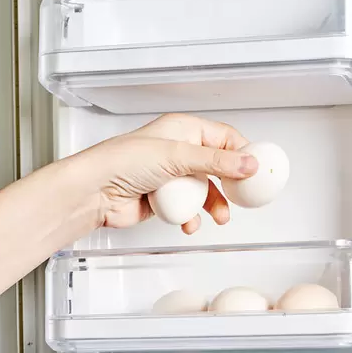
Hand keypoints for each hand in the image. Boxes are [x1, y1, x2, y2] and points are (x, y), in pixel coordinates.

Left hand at [0, 113, 257, 326]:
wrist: (93, 192)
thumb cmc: (122, 163)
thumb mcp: (177, 157)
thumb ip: (216, 163)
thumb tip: (249, 164)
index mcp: (183, 129)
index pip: (225, 138)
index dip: (243, 154)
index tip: (258, 171)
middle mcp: (178, 151)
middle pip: (218, 167)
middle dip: (230, 185)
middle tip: (242, 199)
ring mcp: (170, 177)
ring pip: (204, 191)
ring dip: (212, 205)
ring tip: (218, 216)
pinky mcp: (162, 200)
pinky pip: (187, 208)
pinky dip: (191, 217)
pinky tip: (189, 222)